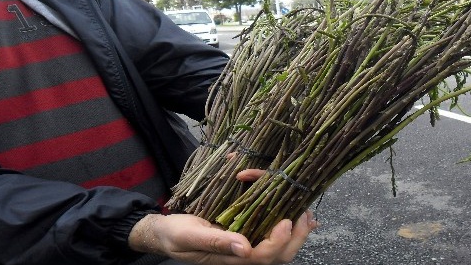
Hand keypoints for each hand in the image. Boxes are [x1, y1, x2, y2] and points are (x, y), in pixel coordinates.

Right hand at [128, 210, 317, 263]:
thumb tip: (244, 247)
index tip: (285, 220)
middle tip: (304, 215)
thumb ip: (215, 242)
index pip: (263, 257)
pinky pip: (272, 236)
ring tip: (305, 212)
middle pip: (279, 256)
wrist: (165, 233)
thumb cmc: (175, 235)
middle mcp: (243, 256)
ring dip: (297, 232)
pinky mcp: (246, 236)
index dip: (278, 241)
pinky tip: (298, 213)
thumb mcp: (190, 235)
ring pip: (280, 248)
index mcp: (231, 259)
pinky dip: (290, 227)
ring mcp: (246, 248)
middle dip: (296, 238)